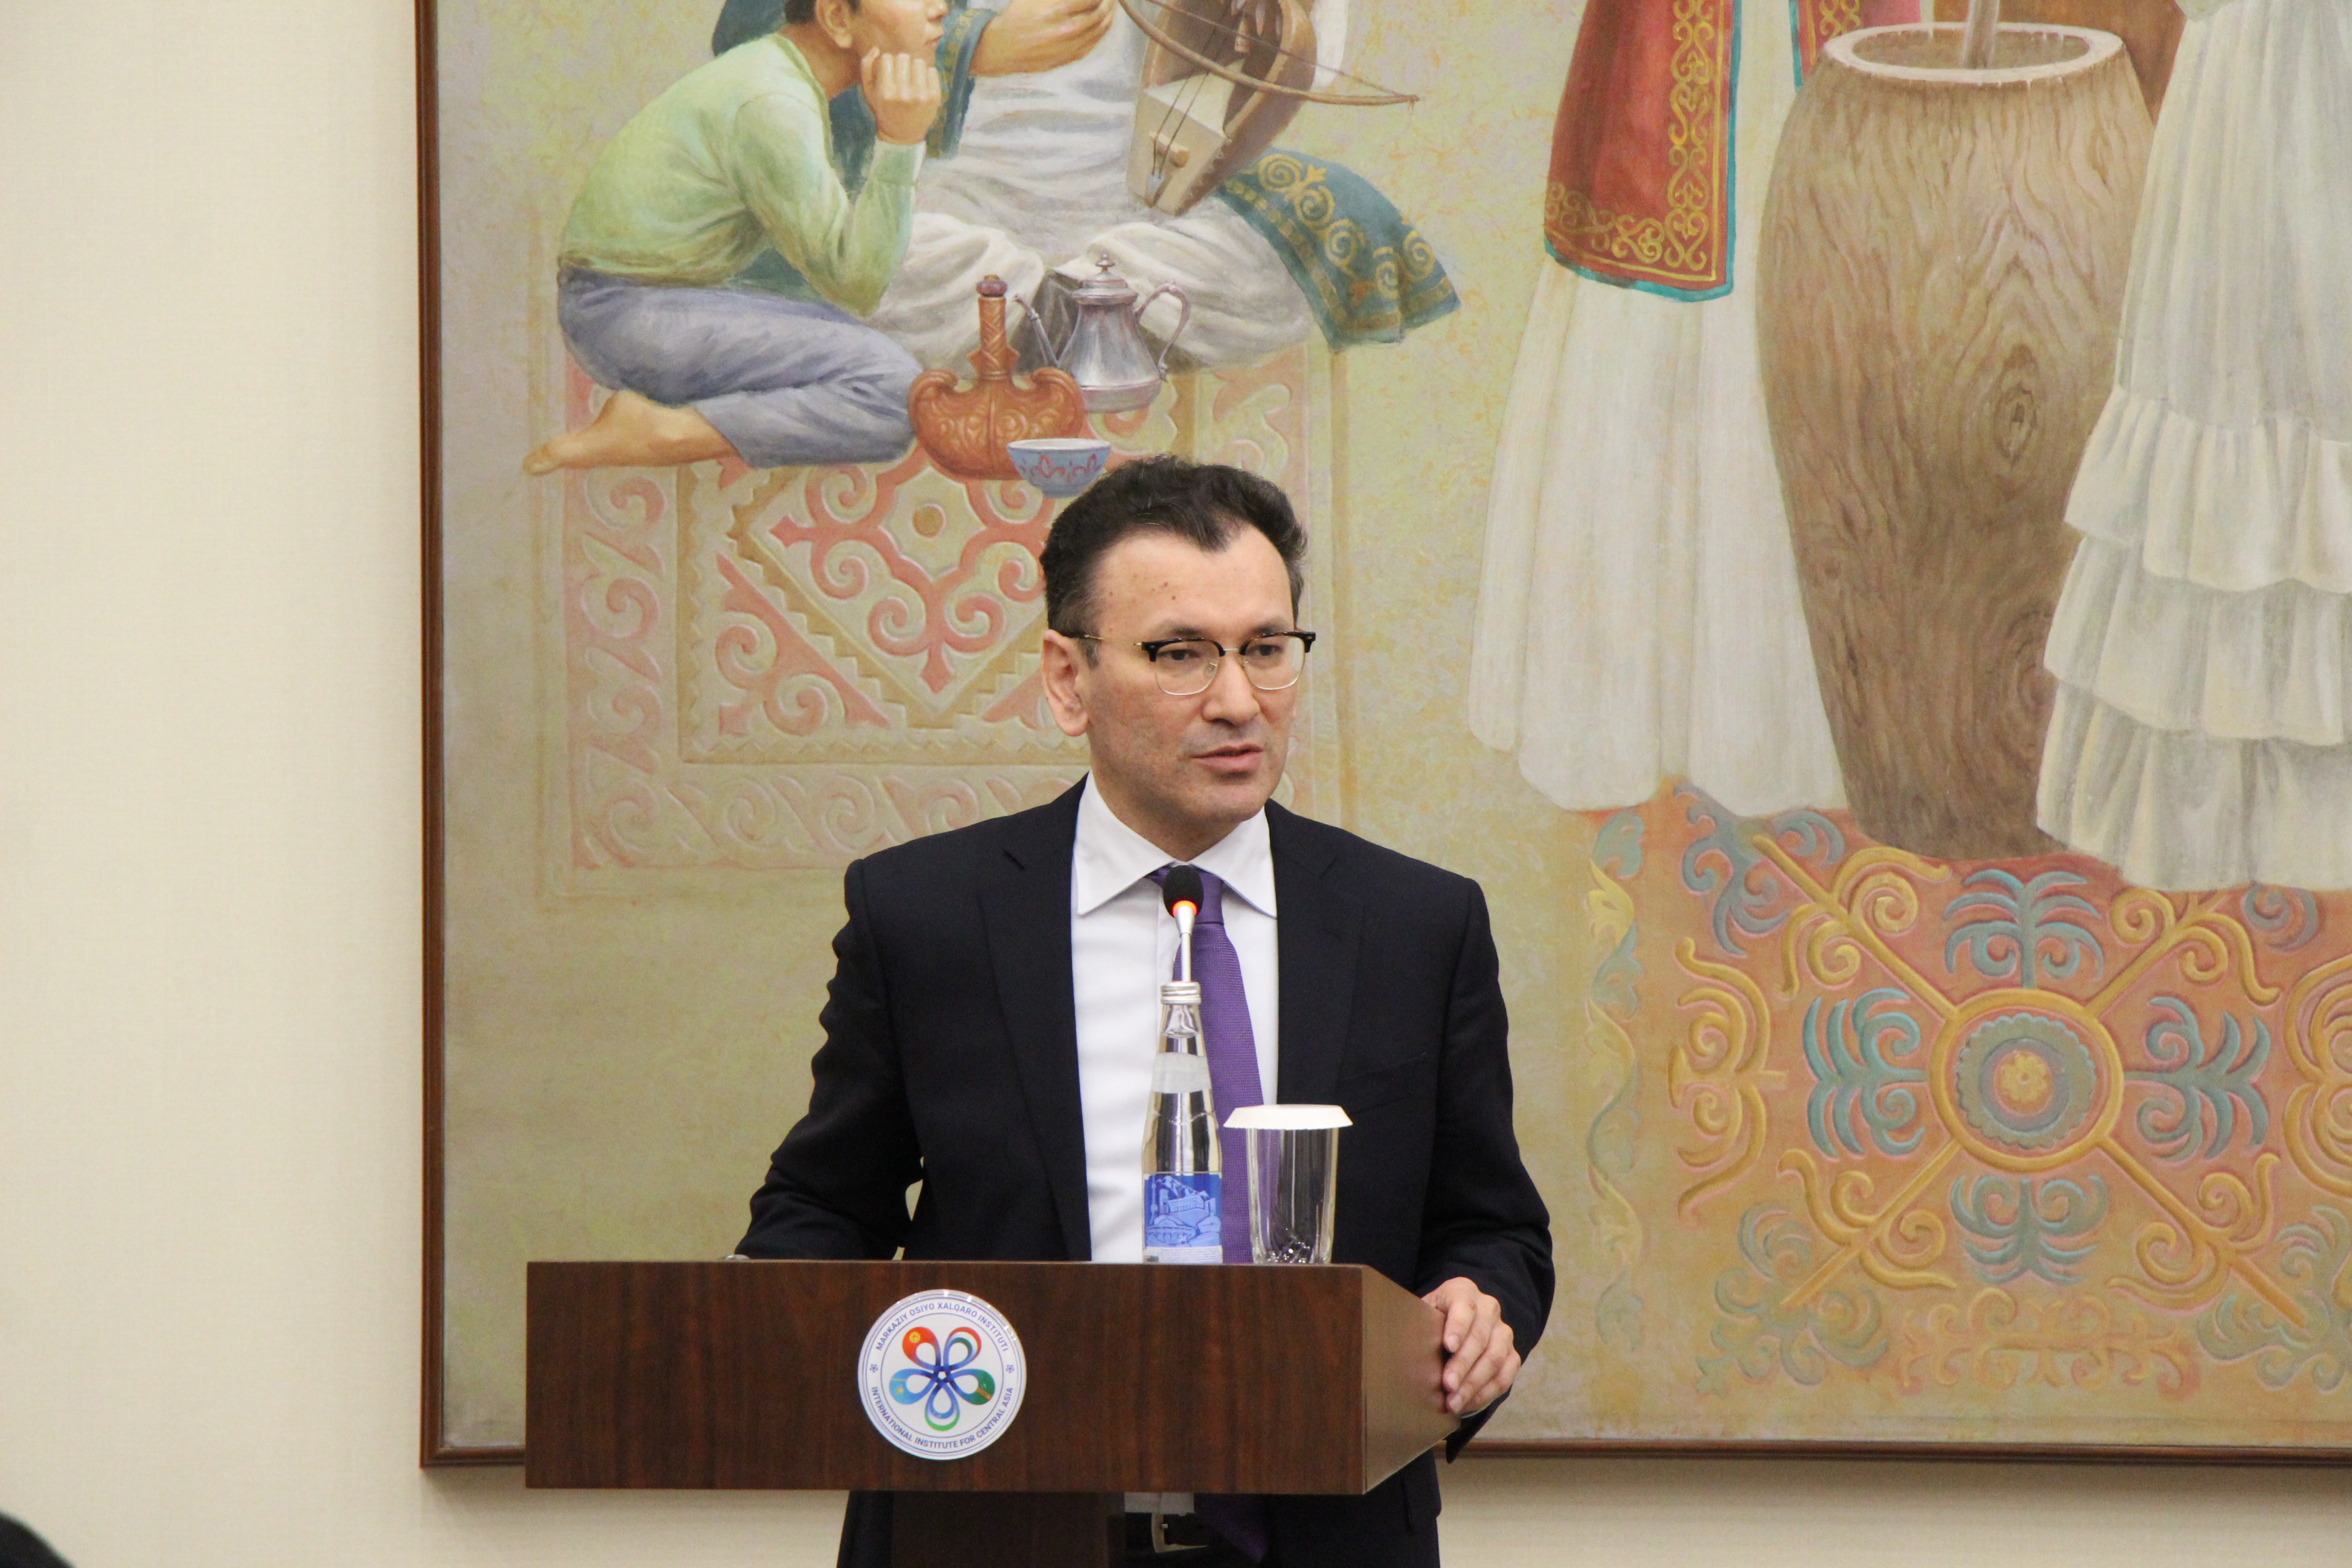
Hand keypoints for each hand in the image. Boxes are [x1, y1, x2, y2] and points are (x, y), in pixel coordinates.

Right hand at [862, 49, 942, 144]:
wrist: (902, 135)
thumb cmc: (883, 110)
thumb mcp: (868, 92)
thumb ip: (867, 68)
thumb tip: (876, 48)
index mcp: (886, 92)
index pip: (887, 58)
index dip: (888, 62)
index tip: (889, 71)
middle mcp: (903, 93)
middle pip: (904, 57)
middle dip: (902, 63)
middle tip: (902, 74)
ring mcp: (921, 96)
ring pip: (919, 62)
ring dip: (915, 67)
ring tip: (912, 78)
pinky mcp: (935, 97)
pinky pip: (932, 71)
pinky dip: (927, 74)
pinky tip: (922, 84)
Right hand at [971, 0, 1115, 75]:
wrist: (1002, 47)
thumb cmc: (1017, 17)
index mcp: (1058, 9)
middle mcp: (1066, 29)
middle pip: (1098, 14)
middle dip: (1107, 3)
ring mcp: (1068, 46)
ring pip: (1098, 32)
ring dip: (1108, 18)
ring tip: (1110, 10)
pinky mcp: (1067, 58)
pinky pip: (1090, 46)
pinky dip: (1099, 35)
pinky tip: (1101, 28)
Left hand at [1423, 1277, 1518, 1416]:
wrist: (1451, 1326)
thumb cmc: (1430, 1321)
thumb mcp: (1421, 1314)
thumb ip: (1417, 1325)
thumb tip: (1405, 1348)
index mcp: (1463, 1291)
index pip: (1464, 1306)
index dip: (1457, 1326)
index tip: (1447, 1346)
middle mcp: (1488, 1308)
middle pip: (1480, 1337)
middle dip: (1463, 1364)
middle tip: (1448, 1385)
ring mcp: (1503, 1332)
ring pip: (1495, 1359)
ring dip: (1473, 1384)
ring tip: (1453, 1403)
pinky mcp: (1511, 1355)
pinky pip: (1504, 1377)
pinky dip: (1485, 1394)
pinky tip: (1467, 1405)